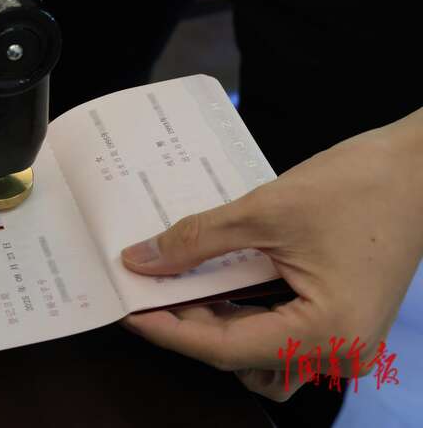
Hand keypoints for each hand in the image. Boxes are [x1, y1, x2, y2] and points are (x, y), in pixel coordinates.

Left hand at [120, 108, 422, 400]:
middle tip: (148, 292)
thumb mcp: (265, 211)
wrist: (420, 167)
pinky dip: (242, 313)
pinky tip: (214, 282)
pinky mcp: (341, 320)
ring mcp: (343, 339)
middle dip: (189, 326)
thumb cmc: (358, 185)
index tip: (129, 312)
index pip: (225, 349)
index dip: (169, 332)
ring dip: (215, 324)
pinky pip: (279, 332)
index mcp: (325, 332)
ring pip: (258, 353)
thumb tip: (142, 260)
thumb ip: (197, 240)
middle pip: (240, 356)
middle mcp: (338, 351)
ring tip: (176, 286)